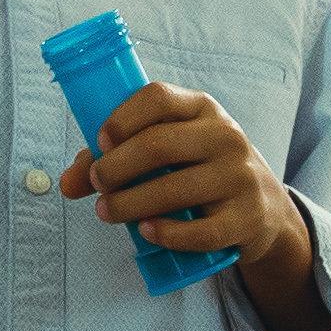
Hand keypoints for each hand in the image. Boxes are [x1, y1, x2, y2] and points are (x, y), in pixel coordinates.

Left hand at [61, 81, 309, 277]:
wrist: (264, 207)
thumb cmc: (199, 169)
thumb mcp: (169, 151)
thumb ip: (115, 158)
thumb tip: (67, 183)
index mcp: (201, 107)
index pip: (157, 97)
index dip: (122, 118)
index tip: (100, 142)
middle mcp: (224, 136)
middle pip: (158, 145)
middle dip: (116, 167)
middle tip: (97, 183)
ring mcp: (240, 177)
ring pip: (175, 190)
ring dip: (129, 205)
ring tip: (106, 212)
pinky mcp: (248, 217)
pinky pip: (202, 231)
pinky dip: (168, 234)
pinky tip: (147, 232)